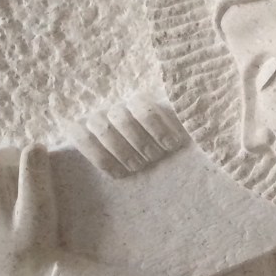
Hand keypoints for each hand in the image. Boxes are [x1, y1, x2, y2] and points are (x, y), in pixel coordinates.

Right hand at [67, 95, 187, 177]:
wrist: (120, 152)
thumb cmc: (158, 140)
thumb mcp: (171, 127)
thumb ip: (181, 122)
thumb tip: (198, 123)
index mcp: (137, 101)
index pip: (141, 103)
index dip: (158, 125)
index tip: (173, 145)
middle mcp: (114, 106)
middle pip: (122, 117)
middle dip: (140, 140)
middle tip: (154, 158)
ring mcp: (94, 118)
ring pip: (101, 128)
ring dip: (121, 150)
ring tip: (138, 166)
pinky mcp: (77, 130)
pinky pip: (82, 139)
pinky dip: (100, 158)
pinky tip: (118, 174)